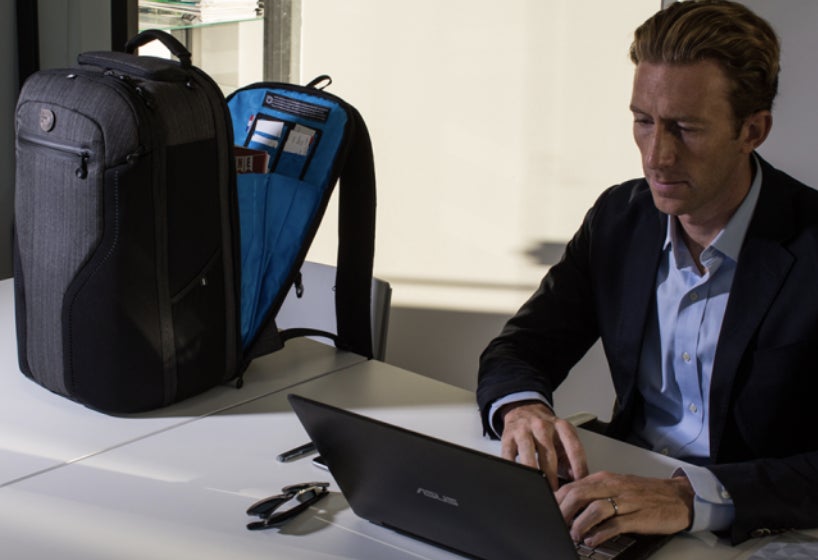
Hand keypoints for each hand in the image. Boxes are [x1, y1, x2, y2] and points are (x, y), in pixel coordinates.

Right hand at [499, 402, 587, 489]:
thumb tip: (577, 481)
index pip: (574, 448)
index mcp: (561, 426)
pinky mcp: (507, 437)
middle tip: (556, 494)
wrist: (524, 409)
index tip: (579, 484)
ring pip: (528, 455)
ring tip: (538, 490)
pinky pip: (509, 456)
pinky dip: (514, 470)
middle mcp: (542, 426)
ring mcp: (523, 430)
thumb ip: (571, 457)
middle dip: (553, 477)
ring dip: (534, 475)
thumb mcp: (562, 436)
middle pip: (549, 454)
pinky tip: (519, 479)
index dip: (578, 468)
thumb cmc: (545, 428)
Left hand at [555, 471, 693, 546]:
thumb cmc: (644, 493)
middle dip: (563, 511)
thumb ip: (593, 494)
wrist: (678, 497)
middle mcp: (613, 486)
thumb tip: (567, 505)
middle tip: (554, 524)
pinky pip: (615, 524)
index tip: (547, 511)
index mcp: (604, 478)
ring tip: (572, 535)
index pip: (573, 485)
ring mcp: (626, 501)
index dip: (557, 499)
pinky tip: (592, 540)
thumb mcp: (616, 487)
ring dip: (580, 523)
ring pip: (595, 508)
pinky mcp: (638, 516)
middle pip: (579, 494)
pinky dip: (601, 533)